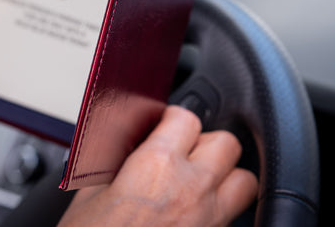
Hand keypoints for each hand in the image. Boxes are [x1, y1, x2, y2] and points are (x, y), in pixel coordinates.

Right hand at [58, 106, 258, 226]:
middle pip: (226, 144)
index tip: (165, 126)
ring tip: (201, 183)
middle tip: (185, 153)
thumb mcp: (89, 193)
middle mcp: (192, 190)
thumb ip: (115, 161)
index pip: (185, 119)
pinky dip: (222, 212)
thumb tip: (126, 145)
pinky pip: (234, 218)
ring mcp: (209, 221)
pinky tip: (197, 215)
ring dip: (226, 177)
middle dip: (206, 144)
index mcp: (157, 166)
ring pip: (244, 181)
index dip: (173, 119)